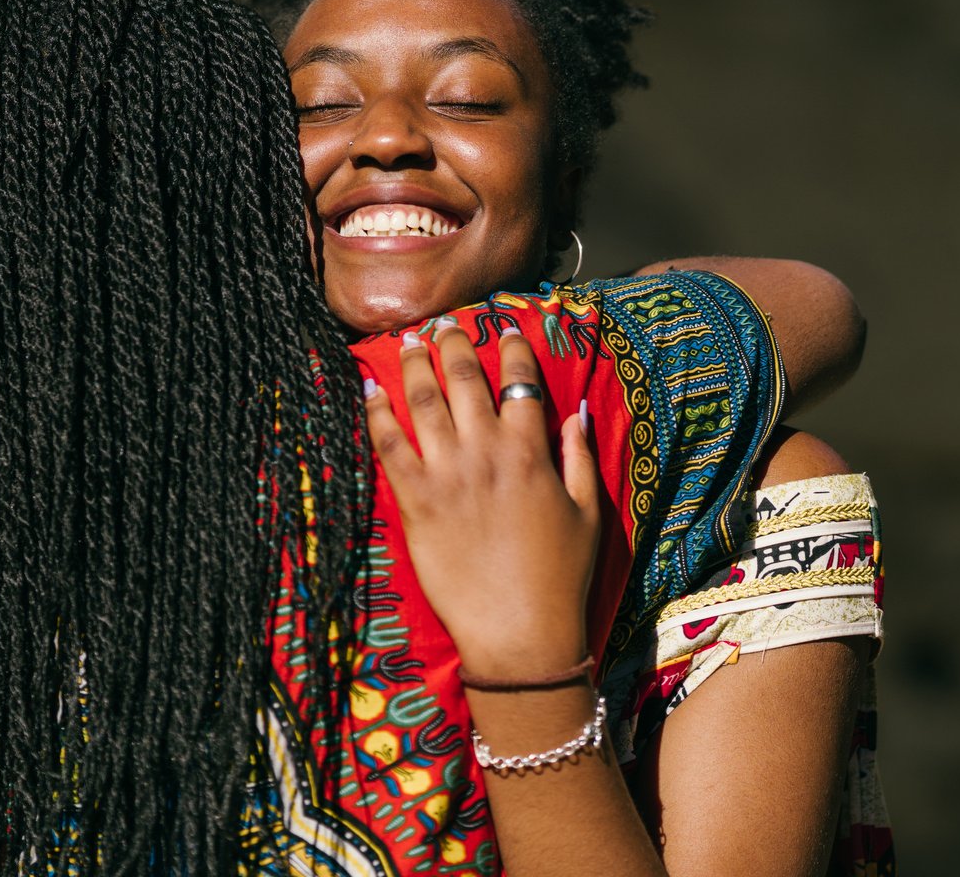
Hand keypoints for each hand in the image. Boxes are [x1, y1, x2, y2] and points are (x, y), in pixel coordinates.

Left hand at [364, 319, 601, 677]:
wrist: (520, 634)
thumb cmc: (560, 577)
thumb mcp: (589, 513)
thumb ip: (580, 458)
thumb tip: (576, 413)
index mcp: (531, 452)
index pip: (520, 380)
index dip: (511, 349)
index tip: (504, 333)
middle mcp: (486, 453)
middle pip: (464, 379)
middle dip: (453, 344)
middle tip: (444, 326)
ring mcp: (447, 475)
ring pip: (424, 401)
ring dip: (413, 365)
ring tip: (407, 342)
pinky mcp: (414, 503)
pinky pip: (389, 446)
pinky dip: (377, 413)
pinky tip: (369, 390)